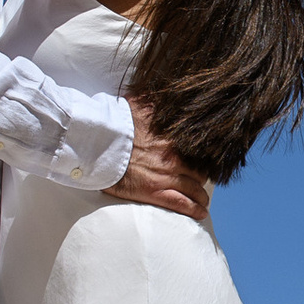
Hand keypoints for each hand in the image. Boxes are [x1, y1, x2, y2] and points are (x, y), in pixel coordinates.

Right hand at [108, 102, 212, 221]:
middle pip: (199, 170)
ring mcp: (166, 176)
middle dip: (201, 176)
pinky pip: (182, 204)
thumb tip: (163, 90)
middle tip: (201, 181)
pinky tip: (201, 213)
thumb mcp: (138, 103)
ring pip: (194, 188)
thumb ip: (154, 99)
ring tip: (202, 200)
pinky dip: (194, 209)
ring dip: (201, 195)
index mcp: (172, 138)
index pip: (197, 149)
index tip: (203, 160)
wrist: (100, 145)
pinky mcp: (155, 192)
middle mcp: (174, 157)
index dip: (201, 157)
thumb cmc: (117, 124)